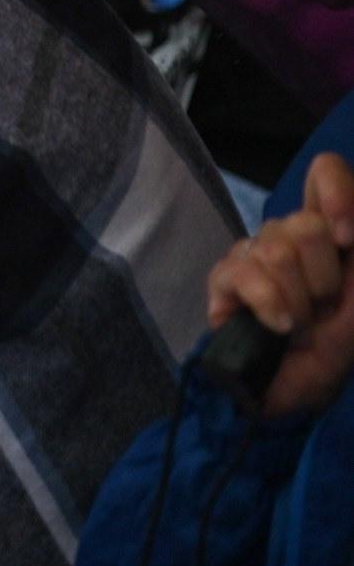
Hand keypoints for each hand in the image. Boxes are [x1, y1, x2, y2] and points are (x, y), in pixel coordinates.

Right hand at [208, 152, 353, 416]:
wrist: (314, 393)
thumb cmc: (348, 344)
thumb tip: (341, 223)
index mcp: (331, 229)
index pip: (325, 173)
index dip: (336, 194)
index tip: (350, 238)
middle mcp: (290, 234)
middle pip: (302, 222)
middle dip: (324, 276)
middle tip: (326, 307)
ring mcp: (252, 255)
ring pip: (275, 250)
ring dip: (300, 300)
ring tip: (303, 324)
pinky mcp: (223, 283)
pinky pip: (243, 275)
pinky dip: (271, 305)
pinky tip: (281, 328)